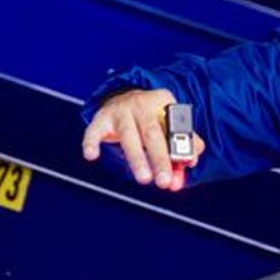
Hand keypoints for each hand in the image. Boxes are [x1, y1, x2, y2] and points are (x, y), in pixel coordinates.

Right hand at [81, 89, 204, 190]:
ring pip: (128, 136)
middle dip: (160, 159)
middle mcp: (141, 105)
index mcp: (163, 103)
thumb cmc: (152, 119)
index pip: (175, 127)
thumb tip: (180, 178)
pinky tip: (91, 156)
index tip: (188, 164)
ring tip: (144, 178)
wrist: (124, 97)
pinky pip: (93, 131)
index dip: (181, 147)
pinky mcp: (100, 118)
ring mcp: (119, 111)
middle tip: (164, 181)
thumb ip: (179, 153)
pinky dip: (90, 142)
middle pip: (152, 133)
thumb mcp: (169, 128)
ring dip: (137, 159)